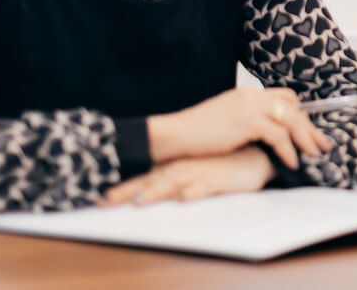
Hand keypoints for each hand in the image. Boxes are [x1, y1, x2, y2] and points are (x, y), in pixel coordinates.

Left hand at [102, 145, 274, 205]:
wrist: (255, 155)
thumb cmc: (223, 163)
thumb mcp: (196, 169)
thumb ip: (175, 179)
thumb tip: (151, 192)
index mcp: (176, 167)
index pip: (145, 178)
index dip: (123, 188)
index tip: (100, 198)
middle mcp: (183, 169)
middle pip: (151, 182)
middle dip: (128, 191)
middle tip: (105, 201)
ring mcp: (200, 174)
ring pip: (174, 183)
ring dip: (157, 192)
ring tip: (141, 201)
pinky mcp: (219, 180)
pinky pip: (204, 187)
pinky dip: (193, 192)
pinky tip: (184, 198)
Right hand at [147, 86, 334, 168]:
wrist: (175, 134)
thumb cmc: (197, 133)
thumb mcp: (226, 119)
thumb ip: (246, 120)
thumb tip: (263, 133)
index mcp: (248, 94)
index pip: (285, 97)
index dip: (300, 114)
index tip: (309, 131)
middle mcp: (252, 96)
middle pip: (293, 108)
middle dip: (311, 128)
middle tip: (323, 145)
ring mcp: (250, 107)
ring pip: (291, 120)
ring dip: (306, 139)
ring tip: (314, 155)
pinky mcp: (247, 122)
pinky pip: (278, 136)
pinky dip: (288, 150)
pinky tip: (293, 162)